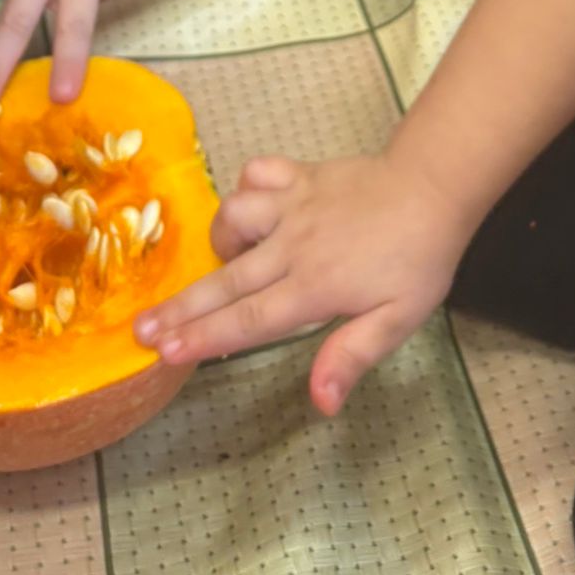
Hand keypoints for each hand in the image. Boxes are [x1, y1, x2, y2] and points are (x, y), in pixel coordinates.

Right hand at [134, 150, 471, 415]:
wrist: (433, 187)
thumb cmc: (418, 260)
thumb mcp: (398, 319)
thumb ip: (352, 355)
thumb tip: (319, 402)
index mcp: (314, 288)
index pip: (248, 321)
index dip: (204, 338)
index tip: (164, 352)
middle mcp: (293, 246)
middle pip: (227, 281)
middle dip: (180, 308)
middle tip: (141, 328)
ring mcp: (293, 205)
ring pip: (235, 219)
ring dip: (219, 242)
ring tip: (221, 262)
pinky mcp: (300, 175)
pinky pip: (258, 173)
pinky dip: (246, 187)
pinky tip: (251, 206)